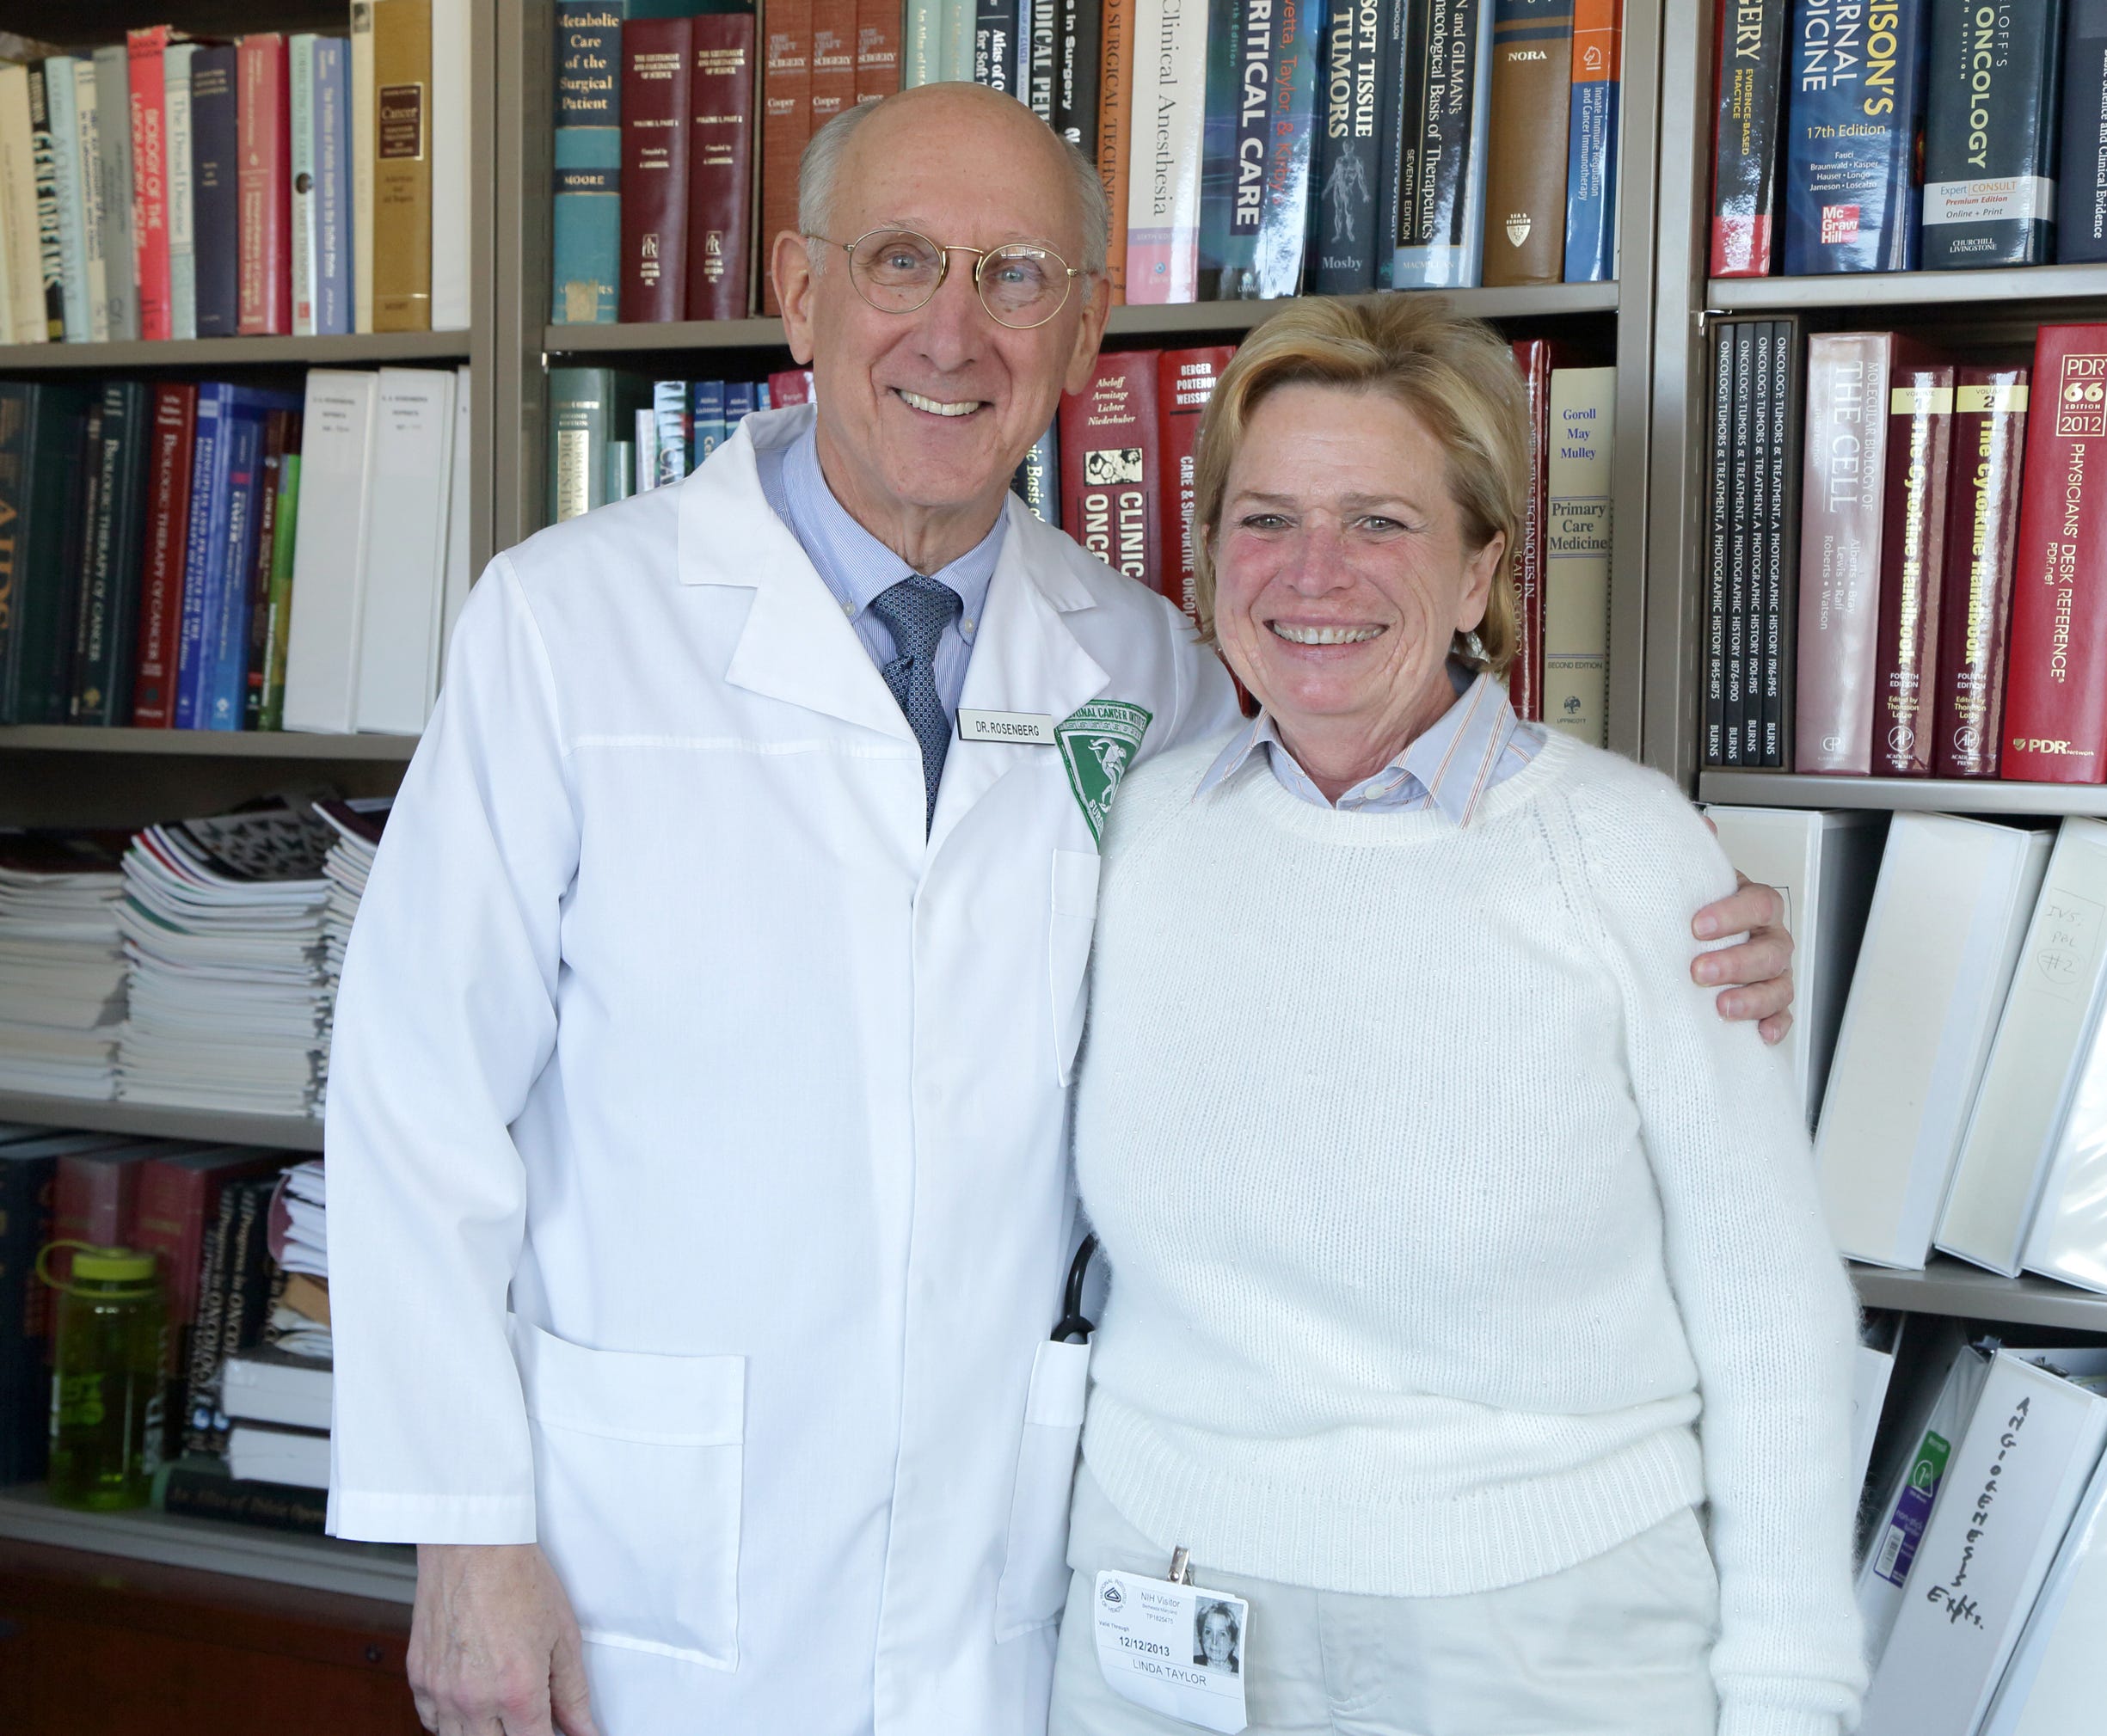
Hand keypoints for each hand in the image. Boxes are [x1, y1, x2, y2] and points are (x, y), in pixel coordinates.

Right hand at [409, 1542, 598, 1735]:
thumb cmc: (519, 1578)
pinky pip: (432, 1722)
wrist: (473, 1542)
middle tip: (528, 1717)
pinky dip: (452, 1723)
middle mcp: (474, 1700)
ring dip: (484, 1733)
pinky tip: (472, 1705)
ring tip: (502, 1711)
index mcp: (516, 1692)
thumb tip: (584, 1731)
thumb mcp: (563, 1636)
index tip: (553, 1731)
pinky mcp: (419, 1677)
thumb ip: (573, 1693)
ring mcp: (441, 1692)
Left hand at [1690, 872, 1793, 1045]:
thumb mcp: (1689, 885)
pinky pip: (1783, 1014)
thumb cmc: (1694, 908)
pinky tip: (1760, 1033)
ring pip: (1780, 986)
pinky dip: (1775, 1025)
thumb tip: (1659, 859)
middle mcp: (1771, 937)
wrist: (1693, 930)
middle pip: (1770, 951)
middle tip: (1699, 972)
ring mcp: (1774, 971)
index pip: (1760, 904)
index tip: (1697, 927)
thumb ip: (1684, 875)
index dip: (1732, 915)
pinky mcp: (1771, 1000)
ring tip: (1722, 1007)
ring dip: (1753, 999)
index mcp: (1756, 904)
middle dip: (1735, 963)